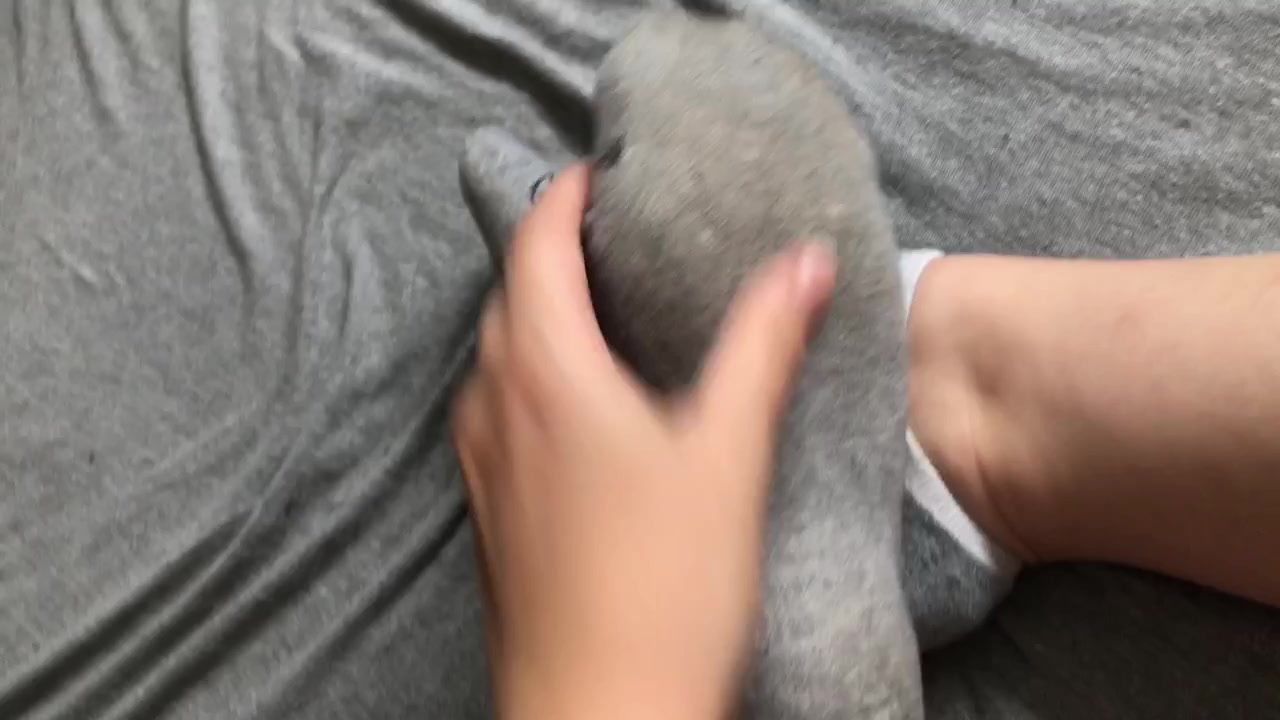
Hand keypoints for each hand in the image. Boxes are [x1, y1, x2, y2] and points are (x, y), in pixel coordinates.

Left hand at [450, 164, 835, 719]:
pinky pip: (497, 411)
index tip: (601, 176)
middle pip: (509, 296)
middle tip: (610, 232)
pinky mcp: (489, 512)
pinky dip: (531, 376)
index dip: (563, 198)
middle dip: (550, 250)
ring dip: (537, 315)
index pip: (535, 245)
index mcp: (544, 373)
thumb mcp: (729, 453)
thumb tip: (806, 263)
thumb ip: (763, 347)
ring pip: (496, 356)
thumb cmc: (664, 588)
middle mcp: (494, 408)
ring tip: (600, 307)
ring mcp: (481, 464)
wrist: (600, 714)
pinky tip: (581, 410)